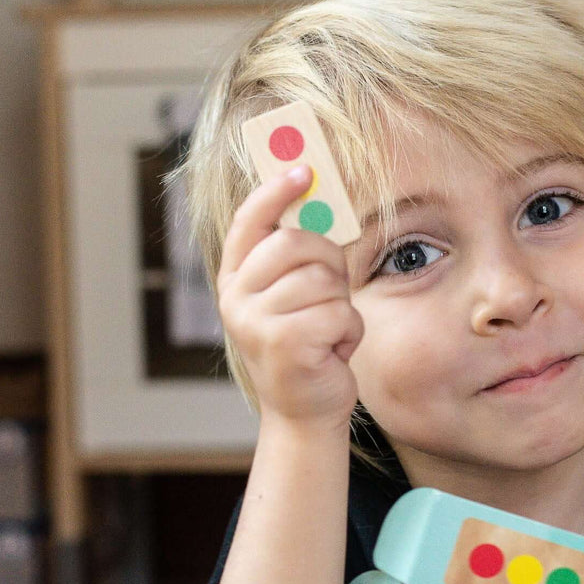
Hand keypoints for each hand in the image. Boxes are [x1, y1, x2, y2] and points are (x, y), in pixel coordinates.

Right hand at [217, 165, 363, 428]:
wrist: (305, 413)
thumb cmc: (306, 348)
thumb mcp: (293, 298)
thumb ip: (296, 259)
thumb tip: (318, 203)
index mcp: (235, 280)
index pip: (249, 223)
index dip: (274, 192)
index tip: (303, 170)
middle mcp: (236, 298)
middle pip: (296, 243)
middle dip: (328, 263)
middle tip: (330, 292)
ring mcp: (255, 322)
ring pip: (324, 280)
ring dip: (340, 307)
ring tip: (326, 332)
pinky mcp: (284, 344)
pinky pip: (338, 314)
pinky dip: (348, 333)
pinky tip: (332, 352)